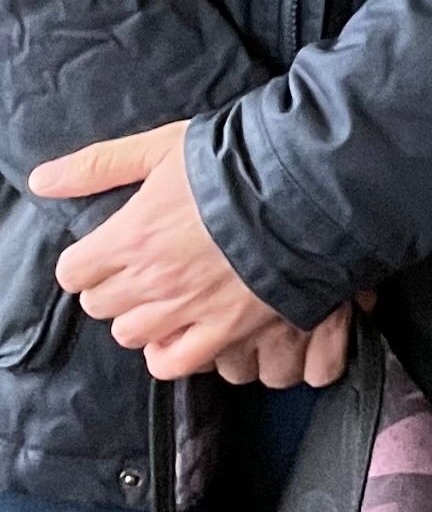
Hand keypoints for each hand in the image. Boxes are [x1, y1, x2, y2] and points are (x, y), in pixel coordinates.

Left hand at [33, 124, 321, 383]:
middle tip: (150, 263)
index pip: (73, 272)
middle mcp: (150, 281)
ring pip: (130, 334)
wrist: (310, 185)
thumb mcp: (164, 148)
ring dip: (144, 315)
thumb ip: (99, 166)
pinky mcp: (224, 328)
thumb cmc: (237, 161)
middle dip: (118, 285)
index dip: (90, 259)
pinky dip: (170, 351)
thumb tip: (41, 180)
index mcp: (129, 237)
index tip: (114, 247)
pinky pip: (172, 363)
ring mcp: (187, 309)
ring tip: (173, 292)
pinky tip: (184, 327)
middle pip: (100, 305)